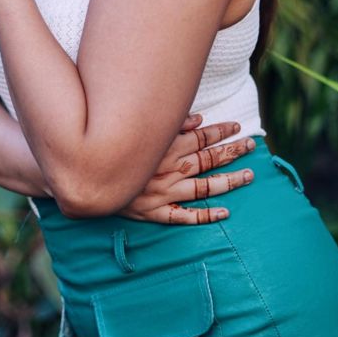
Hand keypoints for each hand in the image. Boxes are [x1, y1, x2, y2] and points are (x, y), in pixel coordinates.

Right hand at [117, 115, 255, 223]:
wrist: (87, 179)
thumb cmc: (113, 149)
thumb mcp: (140, 132)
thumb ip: (170, 125)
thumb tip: (198, 119)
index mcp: (165, 149)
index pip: (201, 138)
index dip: (220, 132)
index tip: (236, 127)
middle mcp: (169, 171)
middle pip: (207, 160)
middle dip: (231, 152)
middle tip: (251, 145)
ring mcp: (165, 194)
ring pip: (204, 187)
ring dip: (228, 181)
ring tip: (248, 175)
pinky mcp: (156, 213)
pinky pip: (186, 216)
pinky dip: (206, 216)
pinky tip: (224, 213)